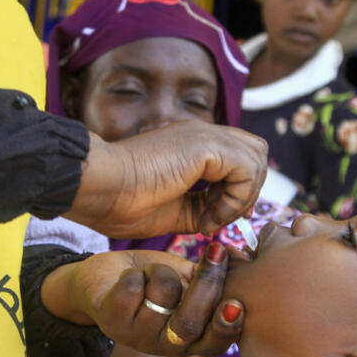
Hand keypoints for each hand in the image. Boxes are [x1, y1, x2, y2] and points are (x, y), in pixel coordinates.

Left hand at [40, 243, 243, 356]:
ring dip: (161, 271)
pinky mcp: (112, 322)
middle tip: (216, 251)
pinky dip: (135, 272)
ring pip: (163, 295)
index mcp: (190, 340)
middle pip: (191, 322)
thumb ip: (212, 279)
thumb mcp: (186, 279)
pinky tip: (129, 278)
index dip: (227, 326)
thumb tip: (241, 259)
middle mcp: (166, 346)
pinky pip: (134, 287)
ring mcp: (137, 338)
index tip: (236, 303)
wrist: (105, 277)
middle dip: (206, 284)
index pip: (215, 344)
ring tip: (153, 272)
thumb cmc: (153, 279)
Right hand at [64, 121, 267, 237]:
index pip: (239, 160)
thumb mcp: (174, 211)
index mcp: (193, 146)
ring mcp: (205, 134)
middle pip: (256, 153)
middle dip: (247, 191)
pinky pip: (247, 170)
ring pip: (257, 159)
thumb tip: (220, 218)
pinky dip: (235, 199)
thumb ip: (201, 208)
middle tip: (218, 218)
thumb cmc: (122, 202)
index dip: (236, 194)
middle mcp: (203, 134)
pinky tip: (207, 215)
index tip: (210, 221)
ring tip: (209, 218)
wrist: (99, 188)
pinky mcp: (206, 145)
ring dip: (241, 197)